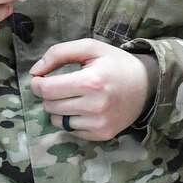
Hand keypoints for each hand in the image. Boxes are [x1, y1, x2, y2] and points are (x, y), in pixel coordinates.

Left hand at [30, 39, 152, 141]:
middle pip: (49, 105)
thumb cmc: (116, 64)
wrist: (148, 86)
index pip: (47, 90)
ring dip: (59, 109)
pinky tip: (84, 109)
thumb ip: (59, 53)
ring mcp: (99, 123)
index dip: (37, 83)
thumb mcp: (91, 48)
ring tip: (74, 98)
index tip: (39, 78)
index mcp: (91, 81)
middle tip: (61, 86)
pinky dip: (71, 120)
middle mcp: (95, 106)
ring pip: (57, 121)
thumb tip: (34, 72)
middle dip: (49, 95)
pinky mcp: (102, 135)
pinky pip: (71, 131)